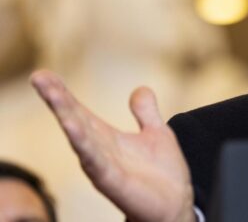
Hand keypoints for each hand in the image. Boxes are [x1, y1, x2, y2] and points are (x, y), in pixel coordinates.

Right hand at [30, 70, 195, 221]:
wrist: (176, 205)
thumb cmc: (162, 173)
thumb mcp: (157, 133)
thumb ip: (146, 112)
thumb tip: (140, 89)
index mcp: (106, 138)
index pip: (79, 111)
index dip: (62, 94)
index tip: (42, 74)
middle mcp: (99, 150)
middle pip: (74, 120)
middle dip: (58, 99)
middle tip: (39, 78)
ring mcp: (103, 166)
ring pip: (80, 138)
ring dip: (66, 117)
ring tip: (52, 95)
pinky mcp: (113, 182)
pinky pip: (95, 162)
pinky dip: (84, 146)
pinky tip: (73, 129)